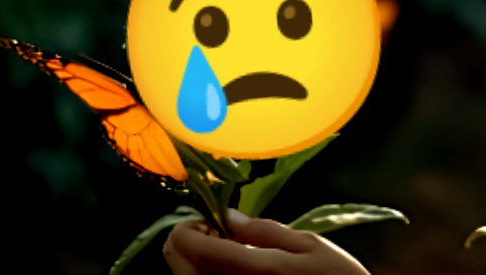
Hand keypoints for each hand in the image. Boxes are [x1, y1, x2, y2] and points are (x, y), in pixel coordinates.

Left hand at [163, 209, 371, 274]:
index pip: (186, 244)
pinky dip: (207, 273)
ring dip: (198, 258)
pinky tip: (236, 270)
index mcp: (252, 270)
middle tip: (223, 234)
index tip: (217, 219)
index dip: (193, 223)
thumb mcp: (310, 246)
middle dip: (192, 238)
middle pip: (174, 260)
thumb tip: (229, 216)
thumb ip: (265, 230)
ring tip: (233, 253)